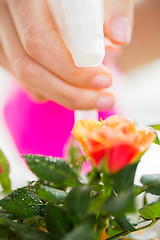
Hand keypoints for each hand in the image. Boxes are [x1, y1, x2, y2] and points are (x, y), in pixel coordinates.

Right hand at [0, 0, 132, 109]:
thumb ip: (114, 5)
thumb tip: (120, 38)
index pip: (39, 42)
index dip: (71, 70)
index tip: (104, 81)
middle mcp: (4, 16)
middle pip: (28, 68)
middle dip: (69, 93)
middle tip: (104, 99)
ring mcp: (1, 35)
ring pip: (25, 77)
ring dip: (61, 93)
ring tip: (92, 92)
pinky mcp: (5, 49)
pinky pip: (22, 78)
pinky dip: (48, 88)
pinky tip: (69, 86)